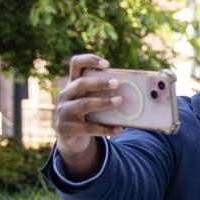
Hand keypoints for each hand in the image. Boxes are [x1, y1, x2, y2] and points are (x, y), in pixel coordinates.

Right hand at [54, 54, 123, 177]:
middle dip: (99, 83)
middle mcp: (65, 95)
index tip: (106, 64)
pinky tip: (119, 129)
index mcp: (72, 84)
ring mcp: (63, 112)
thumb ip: (105, 93)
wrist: (71, 138)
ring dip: (103, 102)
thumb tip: (136, 92)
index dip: (89, 60)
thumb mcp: (92, 100)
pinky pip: (89, 128)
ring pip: (84, 104)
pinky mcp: (67, 129)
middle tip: (117, 83)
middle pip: (80, 84)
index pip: (76, 64)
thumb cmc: (88, 114)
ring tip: (120, 101)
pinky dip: (106, 129)